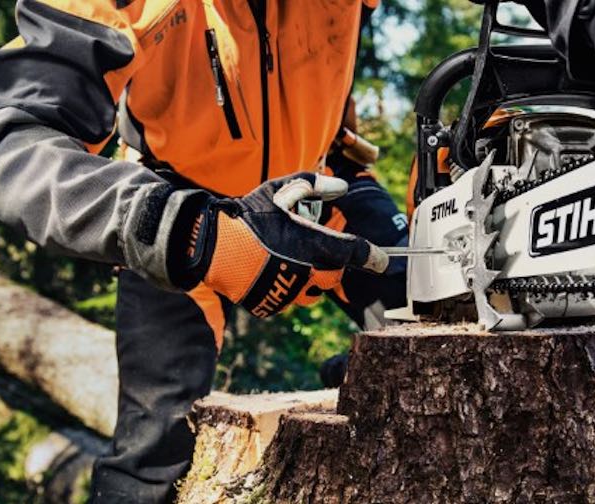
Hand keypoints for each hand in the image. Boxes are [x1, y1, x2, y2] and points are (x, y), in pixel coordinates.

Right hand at [174, 173, 387, 316]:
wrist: (212, 247)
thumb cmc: (248, 217)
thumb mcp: (280, 191)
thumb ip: (314, 185)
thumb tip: (342, 186)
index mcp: (316, 245)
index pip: (356, 253)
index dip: (373, 257)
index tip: (383, 260)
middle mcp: (309, 272)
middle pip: (335, 274)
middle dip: (329, 263)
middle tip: (308, 246)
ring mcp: (291, 293)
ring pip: (313, 290)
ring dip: (308, 277)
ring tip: (286, 258)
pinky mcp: (274, 306)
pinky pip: (289, 300)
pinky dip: (284, 287)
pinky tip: (267, 271)